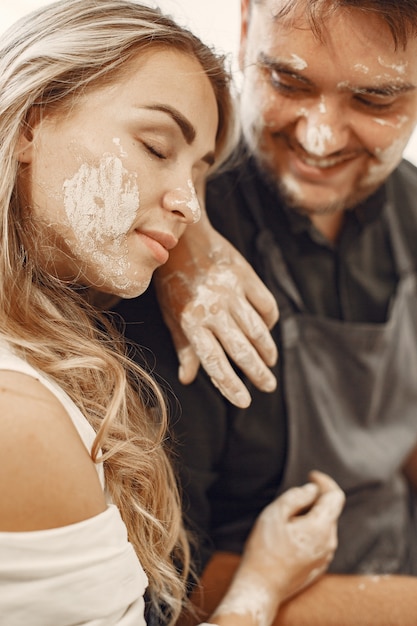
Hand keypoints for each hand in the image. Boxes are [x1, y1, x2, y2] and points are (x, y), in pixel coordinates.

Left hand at [155, 225, 278, 407]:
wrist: (183, 237)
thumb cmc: (172, 281)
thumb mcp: (171, 315)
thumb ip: (183, 347)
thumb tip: (189, 379)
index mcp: (191, 321)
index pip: (214, 361)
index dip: (230, 385)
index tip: (244, 402)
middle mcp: (213, 309)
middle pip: (241, 349)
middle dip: (258, 372)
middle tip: (269, 387)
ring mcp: (231, 291)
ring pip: (257, 330)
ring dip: (267, 350)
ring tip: (270, 364)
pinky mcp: (245, 276)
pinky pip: (265, 305)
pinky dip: (269, 320)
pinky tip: (268, 330)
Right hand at [241, 471, 344, 600]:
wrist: (261, 587)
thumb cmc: (265, 549)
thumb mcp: (275, 513)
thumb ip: (296, 496)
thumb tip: (312, 489)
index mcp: (321, 527)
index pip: (335, 496)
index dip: (325, 482)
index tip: (311, 475)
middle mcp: (329, 543)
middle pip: (329, 511)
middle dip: (314, 500)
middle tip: (289, 501)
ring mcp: (325, 557)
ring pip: (323, 526)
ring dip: (310, 516)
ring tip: (285, 522)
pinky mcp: (318, 566)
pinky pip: (319, 541)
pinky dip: (308, 531)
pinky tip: (288, 537)